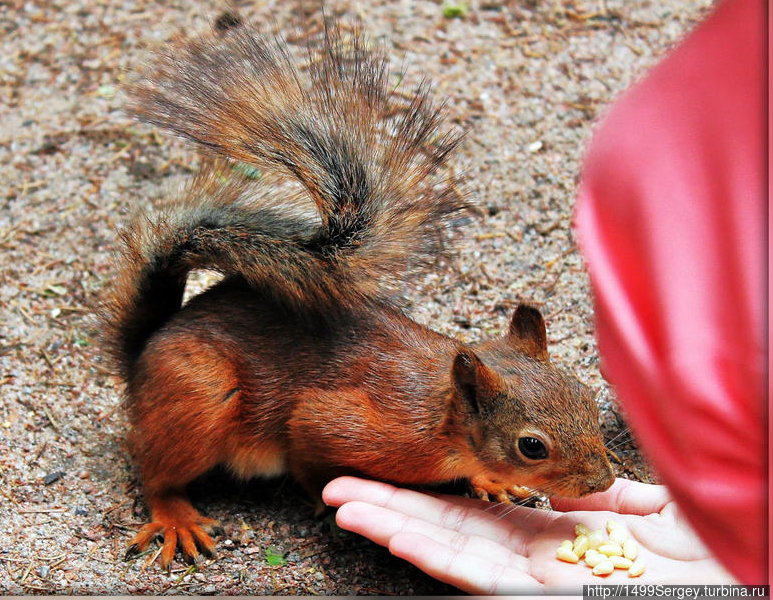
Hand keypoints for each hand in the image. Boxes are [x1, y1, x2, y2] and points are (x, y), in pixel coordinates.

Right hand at [322, 477, 734, 593]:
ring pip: (447, 551)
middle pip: (446, 532)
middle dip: (389, 509)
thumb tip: (576, 479)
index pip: (476, 517)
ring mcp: (535, 583)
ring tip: (341, 504)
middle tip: (336, 488)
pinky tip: (392, 531)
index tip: (387, 481)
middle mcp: (535, 564)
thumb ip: (609, 494)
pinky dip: (430, 550)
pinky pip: (477, 573)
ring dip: (391, 525)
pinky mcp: (540, 595)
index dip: (426, 499)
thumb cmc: (710, 556)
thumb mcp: (652, 514)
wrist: (745, 578)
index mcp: (557, 542)